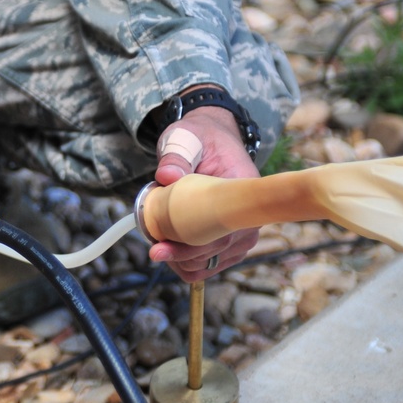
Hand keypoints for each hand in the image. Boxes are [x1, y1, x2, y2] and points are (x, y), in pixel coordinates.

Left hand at [149, 98, 259, 281]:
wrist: (212, 140)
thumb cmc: (199, 139)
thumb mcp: (185, 138)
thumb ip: (176, 156)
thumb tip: (166, 176)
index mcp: (242, 190)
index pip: (219, 232)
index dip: (188, 247)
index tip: (158, 249)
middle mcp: (249, 216)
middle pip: (213, 252)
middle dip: (178, 255)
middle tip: (153, 247)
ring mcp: (242, 232)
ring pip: (210, 263)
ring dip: (182, 260)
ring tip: (161, 244)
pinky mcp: (232, 241)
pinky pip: (210, 264)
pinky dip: (188, 262)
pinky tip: (171, 249)